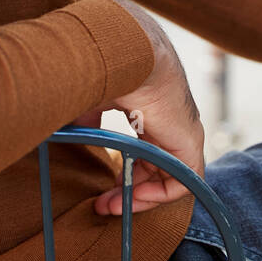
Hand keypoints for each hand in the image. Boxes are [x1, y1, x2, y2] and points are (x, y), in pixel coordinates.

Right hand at [70, 0, 204, 216]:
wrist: (129, 55)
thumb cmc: (108, 69)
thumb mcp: (92, 100)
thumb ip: (86, 119)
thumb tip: (71, 134)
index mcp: (149, 109)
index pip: (143, 150)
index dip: (123, 172)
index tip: (101, 187)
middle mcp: (168, 123)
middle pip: (155, 167)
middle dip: (128, 190)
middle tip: (103, 205)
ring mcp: (182, 133)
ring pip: (168, 177)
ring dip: (139, 196)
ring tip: (112, 205)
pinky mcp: (190, 143)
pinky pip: (183, 181)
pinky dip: (159, 195)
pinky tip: (133, 195)